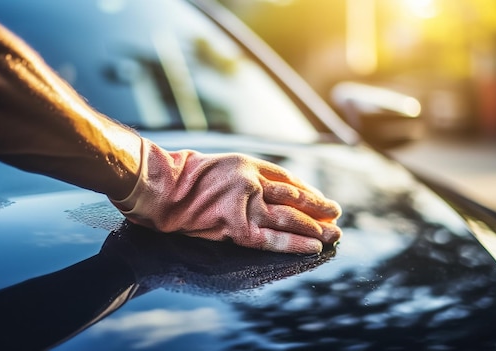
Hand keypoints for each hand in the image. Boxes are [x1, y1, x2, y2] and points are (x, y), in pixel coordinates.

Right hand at [109, 138, 341, 253]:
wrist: (158, 186)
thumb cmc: (181, 176)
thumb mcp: (218, 165)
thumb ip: (242, 176)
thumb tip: (263, 190)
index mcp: (248, 164)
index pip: (288, 179)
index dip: (308, 192)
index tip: (321, 201)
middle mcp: (253, 181)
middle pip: (294, 198)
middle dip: (318, 209)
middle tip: (337, 216)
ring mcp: (246, 204)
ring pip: (289, 217)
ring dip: (315, 227)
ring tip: (334, 234)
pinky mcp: (236, 227)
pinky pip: (273, 238)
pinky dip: (296, 243)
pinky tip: (314, 247)